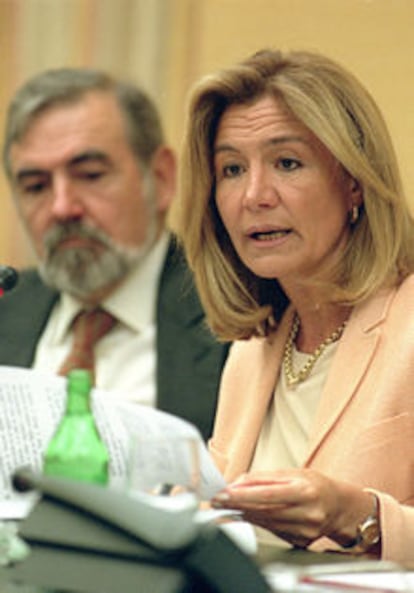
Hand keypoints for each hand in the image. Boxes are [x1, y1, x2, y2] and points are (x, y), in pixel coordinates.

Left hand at [211, 468, 373, 548]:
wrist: (339, 507)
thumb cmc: (315, 485)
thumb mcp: (293, 472)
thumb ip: (264, 478)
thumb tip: (238, 482)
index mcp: (306, 491)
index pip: (268, 494)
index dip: (243, 495)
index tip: (224, 493)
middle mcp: (307, 513)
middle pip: (264, 510)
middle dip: (237, 504)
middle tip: (217, 499)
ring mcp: (304, 531)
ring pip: (265, 522)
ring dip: (243, 513)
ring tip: (227, 504)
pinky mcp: (300, 541)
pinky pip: (271, 531)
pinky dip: (256, 521)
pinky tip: (246, 514)